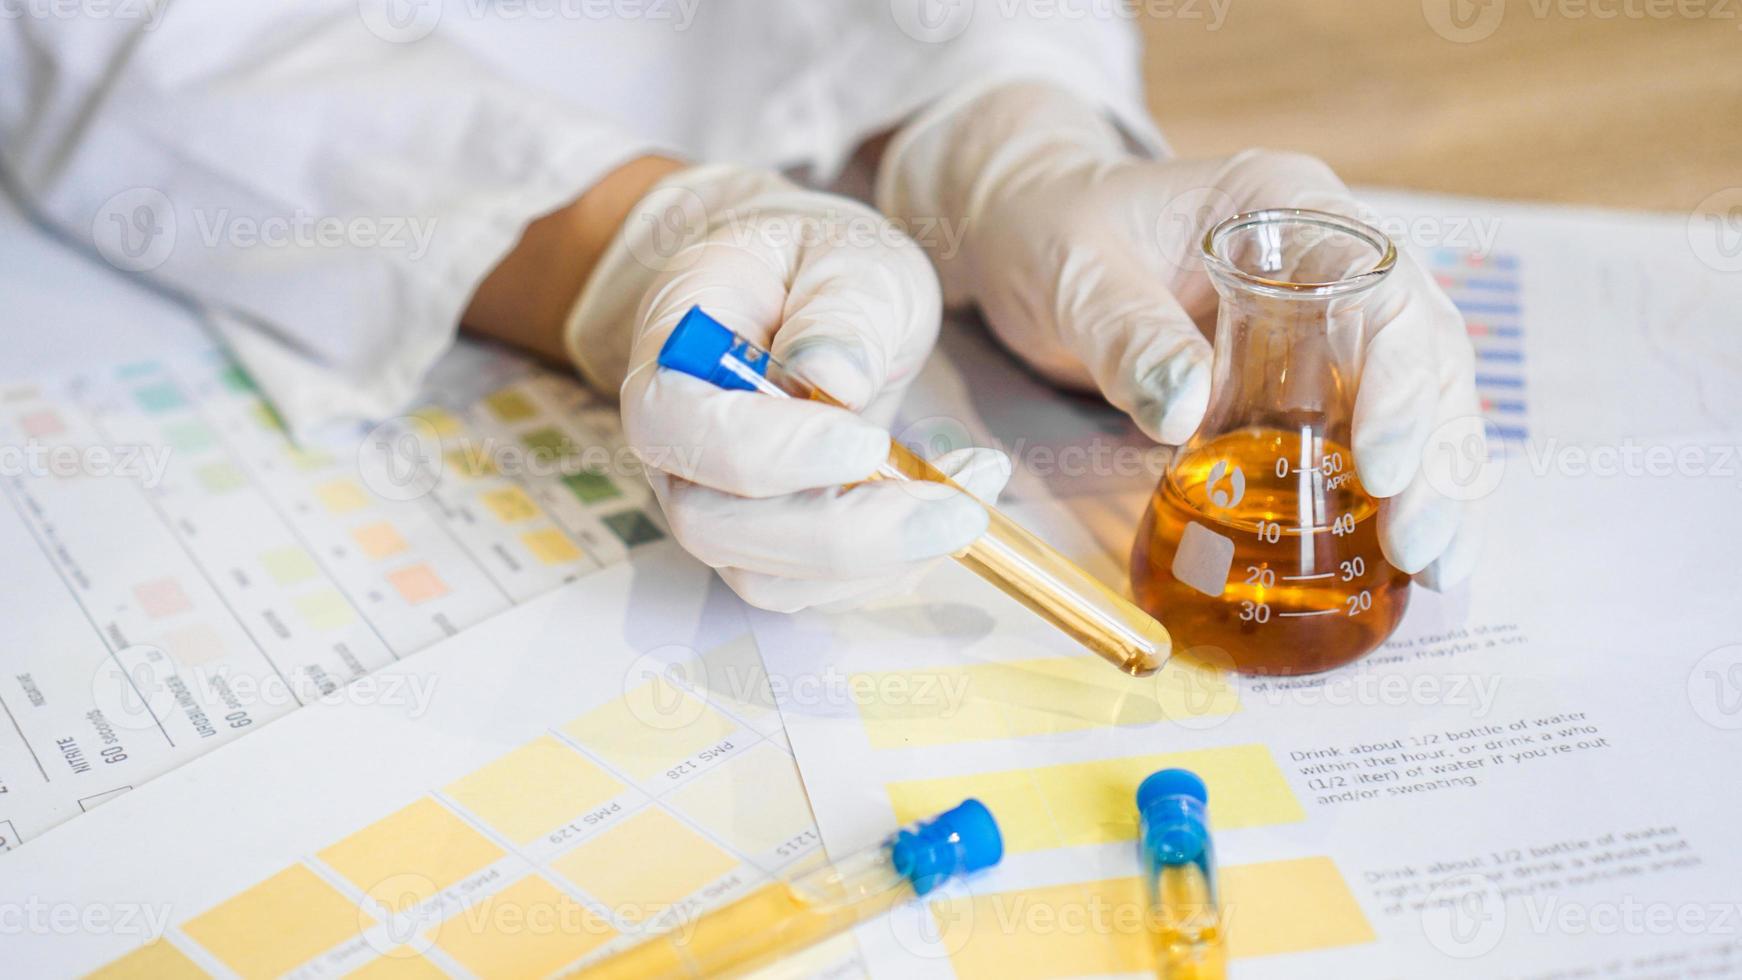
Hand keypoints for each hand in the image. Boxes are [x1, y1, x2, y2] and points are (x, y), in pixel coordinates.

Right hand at [565, 164, 1011, 610]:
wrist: (809, 294)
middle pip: (715, 524)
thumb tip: (834, 377)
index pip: (678, 425)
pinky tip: (948, 510)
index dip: (766, 452)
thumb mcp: (849, 254)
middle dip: (845, 533)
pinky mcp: (764, 542)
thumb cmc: (816, 265)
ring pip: (768, 576)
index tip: (866, 442)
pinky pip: (813, 588)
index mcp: (672, 352)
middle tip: (957, 506)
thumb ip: (842, 307)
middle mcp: (676, 444)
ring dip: (879, 558)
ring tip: (970, 500)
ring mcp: (713, 502)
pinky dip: (889, 567)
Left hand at [879, 83, 1480, 588]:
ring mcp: (1325, 317)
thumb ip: (1128, 335)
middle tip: (1421, 548)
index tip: (1385, 468)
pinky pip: (1368, 430)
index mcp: (1289, 207)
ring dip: (1438, 483)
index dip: (1402, 382)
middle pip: (1425, 353)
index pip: (1386, 291)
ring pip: (1419, 397)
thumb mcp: (1077, 276)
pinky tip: (1410, 562)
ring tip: (1441, 570)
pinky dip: (1395, 493)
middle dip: (1437, 454)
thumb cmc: (1053, 231)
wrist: (1026, 230)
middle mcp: (1332, 257)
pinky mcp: (1303, 374)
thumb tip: (1184, 412)